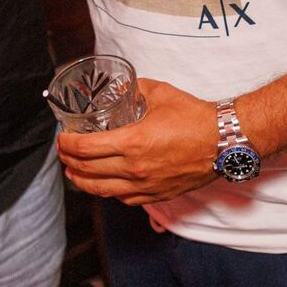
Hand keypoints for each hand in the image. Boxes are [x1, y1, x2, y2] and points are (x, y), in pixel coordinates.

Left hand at [56, 79, 218, 204]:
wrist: (224, 141)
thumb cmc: (195, 117)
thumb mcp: (159, 93)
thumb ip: (135, 89)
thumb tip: (121, 87)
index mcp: (132, 142)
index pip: (86, 148)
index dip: (67, 145)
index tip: (61, 138)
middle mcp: (135, 168)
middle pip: (88, 171)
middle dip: (69, 162)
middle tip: (63, 153)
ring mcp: (145, 186)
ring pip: (102, 190)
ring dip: (82, 182)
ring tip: (73, 174)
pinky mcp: (157, 195)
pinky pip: (124, 198)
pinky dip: (108, 191)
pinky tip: (104, 185)